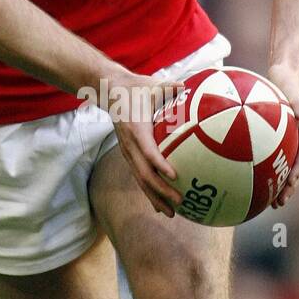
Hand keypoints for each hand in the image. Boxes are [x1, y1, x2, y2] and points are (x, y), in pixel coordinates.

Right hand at [103, 74, 186, 215]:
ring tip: (172, 213)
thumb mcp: (153, 85)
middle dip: (161, 190)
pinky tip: (161, 205)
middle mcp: (130, 145)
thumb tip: (188, 87)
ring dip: (155, 197)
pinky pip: (139, 177)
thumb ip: (170, 88)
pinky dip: (150, 192)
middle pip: (144, 174)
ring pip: (140, 180)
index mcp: (136, 129)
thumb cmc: (136, 88)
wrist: (110, 92)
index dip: (160, 164)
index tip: (175, 176)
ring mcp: (128, 152)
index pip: (148, 151)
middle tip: (179, 201)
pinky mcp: (129, 155)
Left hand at [267, 62, 298, 206]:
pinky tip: (251, 176)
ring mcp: (291, 137)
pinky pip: (275, 154)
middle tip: (278, 203)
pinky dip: (268, 167)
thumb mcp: (293, 88)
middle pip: (297, 167)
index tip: (288, 187)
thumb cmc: (288, 77)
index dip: (297, 174)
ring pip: (287, 164)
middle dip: (289, 187)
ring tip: (269, 200)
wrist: (285, 68)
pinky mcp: (281, 135)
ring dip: (280, 183)